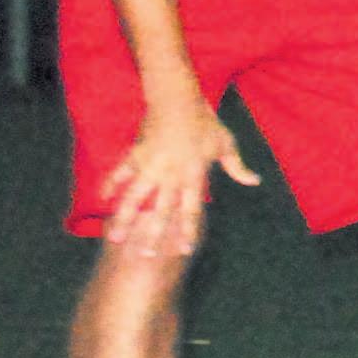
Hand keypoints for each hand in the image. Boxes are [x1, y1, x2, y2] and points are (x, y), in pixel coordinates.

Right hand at [100, 101, 258, 255]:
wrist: (177, 100)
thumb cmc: (205, 123)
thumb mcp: (225, 144)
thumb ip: (237, 167)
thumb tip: (254, 181)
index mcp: (192, 176)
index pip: (190, 210)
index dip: (186, 231)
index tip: (183, 250)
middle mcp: (169, 175)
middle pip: (159, 212)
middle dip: (152, 236)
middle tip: (144, 257)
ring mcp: (149, 166)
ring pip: (133, 198)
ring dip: (124, 218)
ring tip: (115, 238)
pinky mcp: (135, 155)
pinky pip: (120, 173)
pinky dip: (110, 184)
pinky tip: (103, 199)